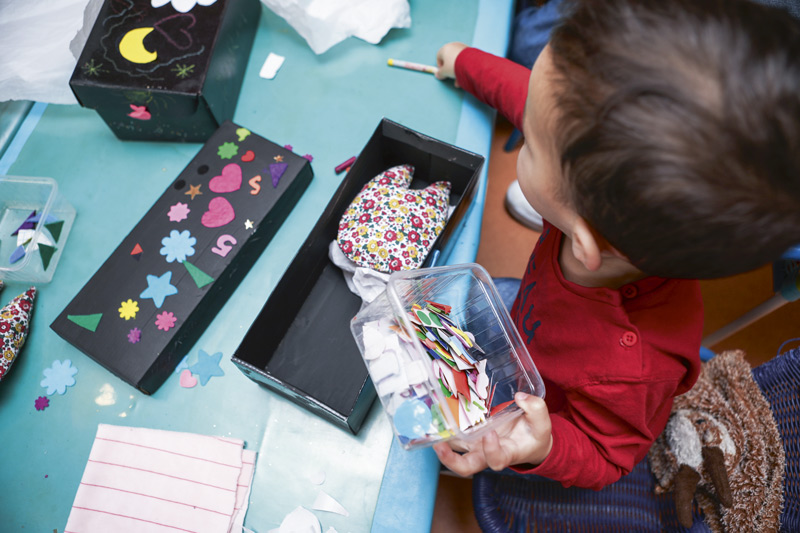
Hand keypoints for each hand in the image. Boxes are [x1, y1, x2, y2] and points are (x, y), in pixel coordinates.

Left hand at [433, 392, 552, 476]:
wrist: (529, 440)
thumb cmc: (534, 435)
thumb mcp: (543, 424)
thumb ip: (536, 409)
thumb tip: (520, 397)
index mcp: (507, 454)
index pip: (496, 460)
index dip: (491, 451)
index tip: (491, 434)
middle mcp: (486, 453)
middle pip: (465, 467)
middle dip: (450, 460)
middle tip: (439, 445)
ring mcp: (475, 445)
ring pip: (454, 449)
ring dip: (440, 440)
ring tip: (430, 424)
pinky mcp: (469, 434)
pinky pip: (453, 433)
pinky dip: (443, 425)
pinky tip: (436, 410)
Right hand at [435, 42, 468, 83]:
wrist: (470, 63)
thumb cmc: (454, 66)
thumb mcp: (444, 72)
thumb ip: (440, 73)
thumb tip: (438, 75)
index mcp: (445, 48)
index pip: (439, 57)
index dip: (440, 66)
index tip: (443, 73)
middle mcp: (453, 46)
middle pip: (449, 59)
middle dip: (450, 70)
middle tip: (452, 77)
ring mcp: (462, 47)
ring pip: (457, 61)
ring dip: (457, 71)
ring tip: (459, 80)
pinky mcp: (470, 50)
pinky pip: (464, 60)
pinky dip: (463, 67)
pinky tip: (465, 76)